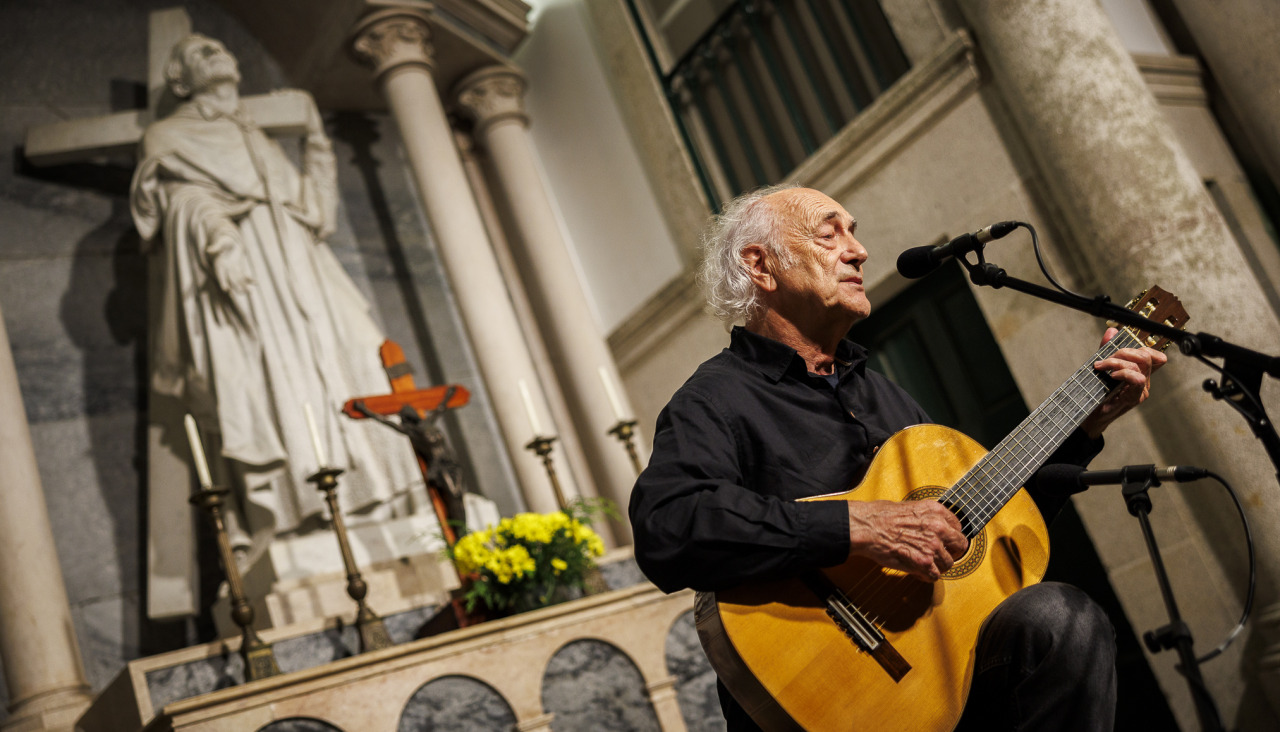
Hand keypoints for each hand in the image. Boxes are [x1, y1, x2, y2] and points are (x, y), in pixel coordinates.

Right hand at [212, 244, 253, 293]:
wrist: (230, 240)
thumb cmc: (224, 240)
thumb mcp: (221, 242)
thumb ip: (216, 247)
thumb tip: (208, 250)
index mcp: (219, 264)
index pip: (220, 274)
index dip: (222, 281)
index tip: (225, 289)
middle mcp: (225, 269)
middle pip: (230, 279)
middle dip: (236, 286)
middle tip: (241, 292)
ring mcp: (232, 270)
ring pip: (238, 280)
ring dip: (243, 286)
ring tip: (249, 292)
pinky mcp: (239, 269)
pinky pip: (244, 276)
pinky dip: (249, 280)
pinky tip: (256, 283)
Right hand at [847, 500, 967, 581]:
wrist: (868, 527)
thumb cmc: (881, 515)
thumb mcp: (910, 506)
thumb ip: (926, 517)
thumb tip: (931, 525)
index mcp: (936, 511)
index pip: (958, 527)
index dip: (951, 536)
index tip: (947, 541)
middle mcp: (938, 528)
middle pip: (960, 546)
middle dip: (952, 551)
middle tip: (943, 554)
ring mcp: (933, 546)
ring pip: (948, 563)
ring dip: (938, 566)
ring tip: (927, 564)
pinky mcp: (924, 562)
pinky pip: (935, 575)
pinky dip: (927, 576)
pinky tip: (920, 571)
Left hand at [1080, 327, 1166, 437]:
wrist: (1090, 415)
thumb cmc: (1096, 392)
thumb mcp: (1101, 366)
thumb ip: (1107, 349)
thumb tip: (1112, 331)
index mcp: (1139, 372)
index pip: (1154, 355)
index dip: (1142, 347)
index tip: (1119, 349)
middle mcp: (1144, 381)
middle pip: (1146, 356)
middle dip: (1124, 352)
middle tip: (1105, 359)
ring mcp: (1141, 390)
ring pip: (1140, 366)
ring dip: (1118, 362)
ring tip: (1102, 366)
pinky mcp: (1134, 398)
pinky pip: (1138, 379)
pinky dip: (1124, 373)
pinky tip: (1111, 376)